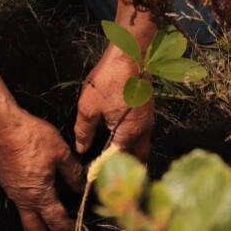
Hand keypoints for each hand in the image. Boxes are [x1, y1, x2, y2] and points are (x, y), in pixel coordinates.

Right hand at [0, 111, 83, 230]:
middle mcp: (23, 198)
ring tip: (50, 226)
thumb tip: (81, 186)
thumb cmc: (33, 137)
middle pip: (34, 230)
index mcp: (39, 194)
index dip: (70, 229)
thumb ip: (73, 172)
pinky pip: (19, 202)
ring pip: (25, 216)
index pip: (57, 220)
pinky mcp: (7, 181)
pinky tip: (38, 199)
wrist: (4, 126)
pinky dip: (31, 208)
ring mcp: (12, 191)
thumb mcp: (60, 152)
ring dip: (39, 225)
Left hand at [74, 44, 153, 161]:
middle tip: (106, 171)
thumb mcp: (88, 107)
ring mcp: (148, 121)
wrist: (129, 54)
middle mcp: (143, 131)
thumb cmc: (109, 80)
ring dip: (129, 155)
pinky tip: (117, 137)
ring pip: (141, 147)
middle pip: (136, 159)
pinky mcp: (147, 111)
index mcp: (129, 134)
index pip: (118, 162)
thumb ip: (83, 131)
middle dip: (124, 168)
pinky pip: (142, 135)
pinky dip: (132, 142)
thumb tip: (82, 149)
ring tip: (110, 158)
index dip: (105, 170)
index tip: (93, 176)